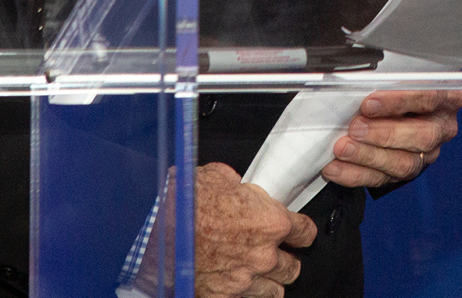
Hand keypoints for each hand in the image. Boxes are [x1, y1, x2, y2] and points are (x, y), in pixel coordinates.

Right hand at [131, 162, 316, 297]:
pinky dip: (243, 295)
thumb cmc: (184, 202)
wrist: (156, 229)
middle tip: (275, 254)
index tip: (299, 233)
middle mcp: (263, 255)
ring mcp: (244, 281)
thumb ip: (239, 187)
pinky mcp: (223, 297)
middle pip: (293, 267)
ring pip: (274, 291)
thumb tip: (238, 186)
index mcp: (270, 222)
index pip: (305, 232)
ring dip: (268, 282)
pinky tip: (235, 286)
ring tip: (258, 274)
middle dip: (285, 260)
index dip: (302, 231)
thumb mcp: (218, 177)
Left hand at [321, 89, 461, 188]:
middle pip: (422, 136)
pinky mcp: (406, 173)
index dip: (399, 102)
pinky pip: (382, 178)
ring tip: (342, 148)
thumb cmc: (398, 85)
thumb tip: (359, 81)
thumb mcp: (400, 75)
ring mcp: (427, 154)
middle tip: (355, 127)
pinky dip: (355, 174)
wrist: (395, 107)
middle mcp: (442, 127)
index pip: (429, 99)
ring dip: (369, 156)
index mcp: (447, 98)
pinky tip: (335, 167)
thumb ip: (389, 78)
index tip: (369, 103)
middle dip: (384, 134)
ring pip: (405, 163)